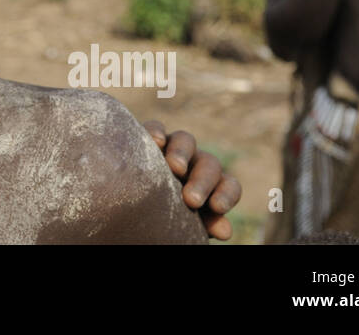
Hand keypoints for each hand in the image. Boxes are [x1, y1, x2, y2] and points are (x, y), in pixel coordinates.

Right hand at [144, 120, 240, 240]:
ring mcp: (172, 147)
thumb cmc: (161, 217)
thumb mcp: (183, 223)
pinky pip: (155, 127)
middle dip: (202, 181)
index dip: (226, 194)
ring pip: (185, 140)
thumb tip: (225, 231)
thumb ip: (204, 224)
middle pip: (209, 164)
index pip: (229, 186)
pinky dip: (156, 132)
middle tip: (192, 200)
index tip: (217, 208)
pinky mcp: (149, 137)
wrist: (129, 203)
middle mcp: (195, 163)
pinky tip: (155, 142)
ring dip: (182, 153)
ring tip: (176, 168)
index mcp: (210, 187)